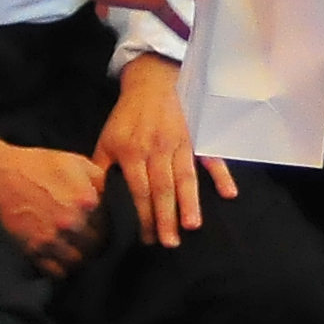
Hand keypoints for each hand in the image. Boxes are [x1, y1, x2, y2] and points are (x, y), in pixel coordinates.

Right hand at [0, 115, 107, 274]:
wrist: (0, 175)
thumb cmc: (38, 165)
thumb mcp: (76, 162)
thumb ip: (102, 180)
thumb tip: (117, 198)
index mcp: (87, 200)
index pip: (110, 224)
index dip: (106, 225)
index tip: (100, 224)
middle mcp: (72, 223)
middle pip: (96, 246)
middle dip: (95, 243)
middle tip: (89, 239)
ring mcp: (52, 239)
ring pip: (78, 262)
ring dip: (80, 258)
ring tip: (76, 250)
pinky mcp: (34, 251)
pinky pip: (56, 271)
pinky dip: (61, 268)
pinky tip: (60, 257)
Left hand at [95, 57, 228, 247]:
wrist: (152, 81)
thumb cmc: (128, 115)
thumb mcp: (108, 139)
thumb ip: (101, 169)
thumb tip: (94, 200)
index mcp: (132, 152)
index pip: (139, 190)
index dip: (143, 215)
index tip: (148, 239)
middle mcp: (156, 149)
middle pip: (162, 188)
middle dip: (166, 216)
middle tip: (170, 243)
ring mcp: (179, 143)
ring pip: (185, 176)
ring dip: (189, 201)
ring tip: (193, 225)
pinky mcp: (197, 137)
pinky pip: (210, 157)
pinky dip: (221, 175)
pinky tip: (229, 194)